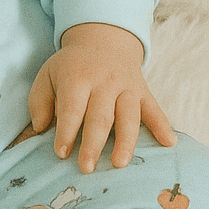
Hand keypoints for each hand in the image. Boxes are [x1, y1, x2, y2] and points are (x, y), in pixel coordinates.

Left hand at [28, 21, 175, 172]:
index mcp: (78, 77)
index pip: (73, 108)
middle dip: (93, 143)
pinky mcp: (143, 92)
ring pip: (128, 116)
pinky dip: (162, 126)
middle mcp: (104, 82)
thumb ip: (39, 100)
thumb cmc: (71, 66)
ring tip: (119, 163)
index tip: (61, 153)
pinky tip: (169, 143)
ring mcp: (127, 87)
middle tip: (87, 167)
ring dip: (125, 140)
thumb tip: (40, 127)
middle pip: (100, 116)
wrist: (103, 41)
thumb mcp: (48, 74)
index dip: (67, 131)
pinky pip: (154, 109)